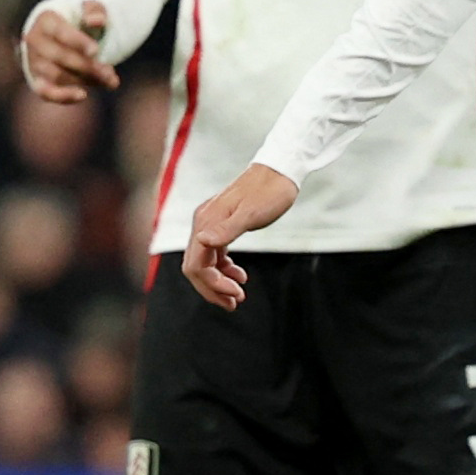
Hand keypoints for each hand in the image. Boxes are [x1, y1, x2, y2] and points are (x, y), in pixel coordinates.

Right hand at [19, 0, 116, 102]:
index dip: (78, 42)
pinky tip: (83, 95)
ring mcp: (33, 61)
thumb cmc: (77, 19)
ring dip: (84, 80)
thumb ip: (95, 11)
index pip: (60, 32)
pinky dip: (63, 96)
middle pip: (60, 57)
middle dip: (88, 66)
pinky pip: (45, 92)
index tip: (96, 51)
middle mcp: (34, 40)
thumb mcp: (88, 9)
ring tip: (108, 80)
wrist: (61, 34)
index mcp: (46, 20)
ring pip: (57, 75)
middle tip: (110, 72)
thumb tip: (97, 21)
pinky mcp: (36, 79)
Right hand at [183, 164, 299, 309]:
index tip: (235, 296)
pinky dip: (224, 269)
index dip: (212, 285)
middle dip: (212, 289)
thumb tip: (203, 242)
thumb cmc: (270, 192)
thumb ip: (226, 229)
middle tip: (234, 303)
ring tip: (238, 296)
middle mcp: (203, 224)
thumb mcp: (251, 213)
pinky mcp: (222, 225)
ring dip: (218, 283)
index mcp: (206, 222)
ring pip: (204, 263)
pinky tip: (240, 276)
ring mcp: (211, 224)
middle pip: (195, 267)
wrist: (280, 170)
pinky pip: (214, 254)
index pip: (195, 265)